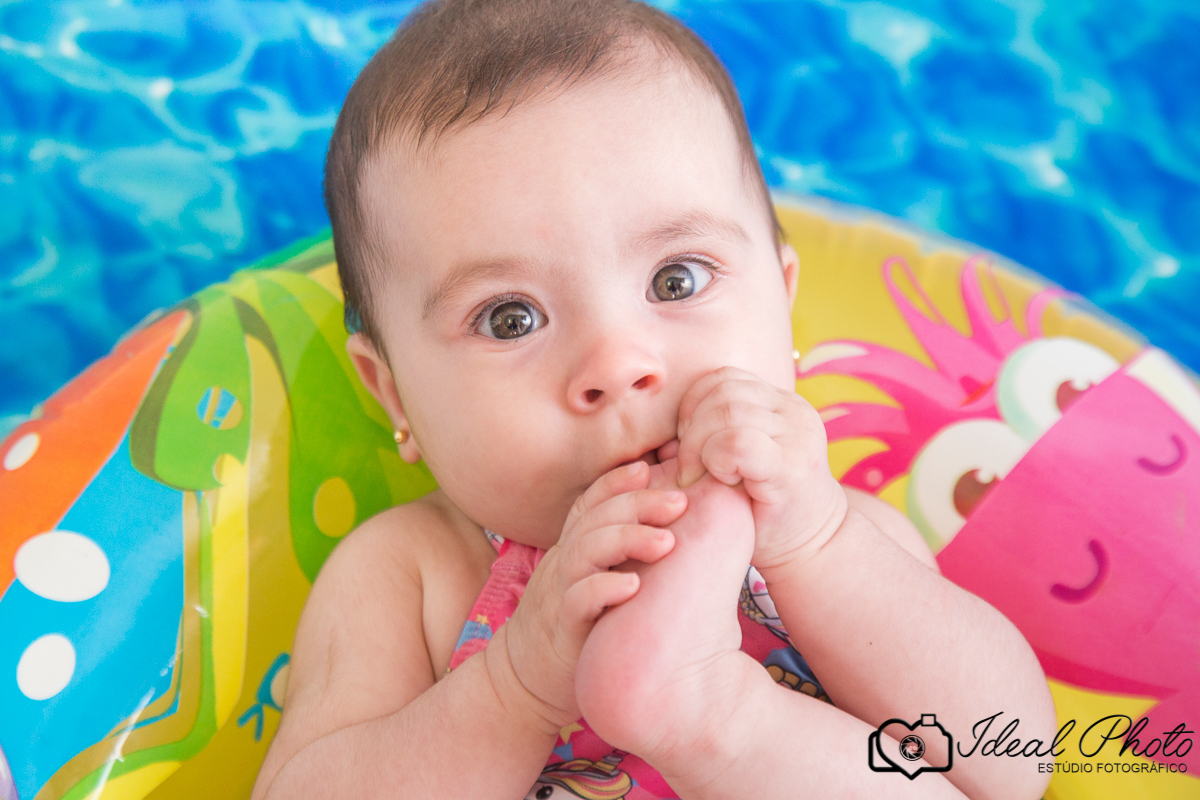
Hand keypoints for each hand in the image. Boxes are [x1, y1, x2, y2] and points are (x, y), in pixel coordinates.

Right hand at [502, 461, 682, 727]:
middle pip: (595, 519)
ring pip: (585, 552)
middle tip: (679, 502)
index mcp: (574, 548)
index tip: (649, 467)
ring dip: (626, 540)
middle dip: (637, 504)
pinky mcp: (563, 630)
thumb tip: (673, 530)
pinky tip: (633, 585)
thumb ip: (618, 554)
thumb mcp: (592, 580)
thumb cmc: (579, 628)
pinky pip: (578, 602)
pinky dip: (604, 589)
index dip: (615, 481)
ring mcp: (560, 594)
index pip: (590, 503)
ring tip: (666, 541)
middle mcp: (565, 563)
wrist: (526, 684)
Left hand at [674, 366, 847, 570]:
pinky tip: (721, 483)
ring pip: (727, 411)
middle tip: (688, 468)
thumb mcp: (733, 462)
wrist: (809, 551)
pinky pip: (737, 442)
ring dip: (699, 446)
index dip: (694, 406)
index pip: (722, 379)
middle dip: (692, 428)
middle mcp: (793, 411)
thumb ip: (708, 437)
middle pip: (722, 390)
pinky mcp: (792, 465)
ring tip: (700, 478)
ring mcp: (797, 435)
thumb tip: (661, 437)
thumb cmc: (759, 509)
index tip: (687, 444)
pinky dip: (716, 460)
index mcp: (780, 403)